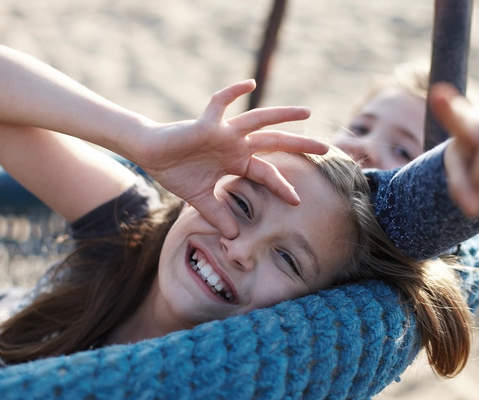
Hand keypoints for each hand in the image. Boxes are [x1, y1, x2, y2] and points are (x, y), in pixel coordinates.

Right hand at [130, 80, 327, 237]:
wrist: (151, 154)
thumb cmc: (175, 171)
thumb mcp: (200, 198)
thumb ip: (217, 214)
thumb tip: (231, 237)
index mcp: (236, 161)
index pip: (266, 173)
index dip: (281, 186)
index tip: (296, 200)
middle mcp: (235, 144)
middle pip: (275, 143)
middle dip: (300, 145)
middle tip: (328, 148)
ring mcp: (223, 132)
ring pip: (259, 120)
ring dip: (283, 116)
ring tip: (308, 113)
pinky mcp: (206, 124)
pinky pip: (221, 103)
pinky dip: (234, 92)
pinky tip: (250, 84)